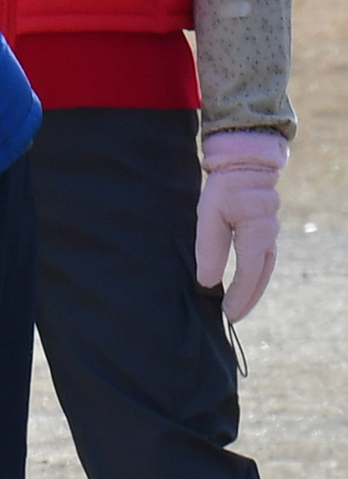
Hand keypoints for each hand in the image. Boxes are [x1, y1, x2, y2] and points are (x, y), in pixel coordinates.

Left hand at [195, 131, 287, 322]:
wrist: (244, 160)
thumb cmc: (224, 186)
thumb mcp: (209, 216)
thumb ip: (211, 249)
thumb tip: (208, 283)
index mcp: (256, 232)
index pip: (249, 273)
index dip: (239, 297)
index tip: (227, 314)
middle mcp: (269, 234)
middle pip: (261, 275)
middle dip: (248, 299)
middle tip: (233, 317)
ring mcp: (271, 230)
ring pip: (265, 267)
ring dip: (253, 288)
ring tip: (238, 306)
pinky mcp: (266, 226)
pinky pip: (264, 256)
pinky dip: (255, 273)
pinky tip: (245, 283)